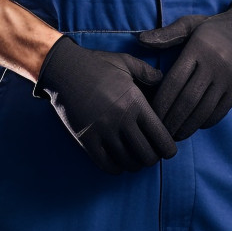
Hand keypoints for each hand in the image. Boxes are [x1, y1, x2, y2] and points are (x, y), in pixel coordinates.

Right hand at [34, 36, 176, 173]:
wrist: (64, 69)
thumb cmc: (96, 64)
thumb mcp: (125, 62)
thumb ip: (147, 72)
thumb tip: (161, 79)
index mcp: (135, 102)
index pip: (160, 137)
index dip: (168, 148)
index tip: (168, 149)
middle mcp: (121, 120)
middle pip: (147, 155)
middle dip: (152, 158)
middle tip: (151, 154)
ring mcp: (103, 132)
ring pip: (128, 163)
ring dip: (135, 164)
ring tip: (135, 157)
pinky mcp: (86, 140)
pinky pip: (107, 165)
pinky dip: (117, 168)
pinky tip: (119, 161)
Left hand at [138, 0, 231, 140]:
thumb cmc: (212, 28)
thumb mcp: (190, 24)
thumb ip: (166, 34)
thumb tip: (140, 40)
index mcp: (198, 48)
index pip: (174, 80)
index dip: (161, 101)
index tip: (150, 113)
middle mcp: (215, 63)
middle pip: (188, 99)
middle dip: (171, 119)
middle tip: (160, 131)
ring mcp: (229, 78)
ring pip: (204, 109)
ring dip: (187, 126)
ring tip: (174, 134)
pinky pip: (220, 111)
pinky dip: (204, 122)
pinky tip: (193, 125)